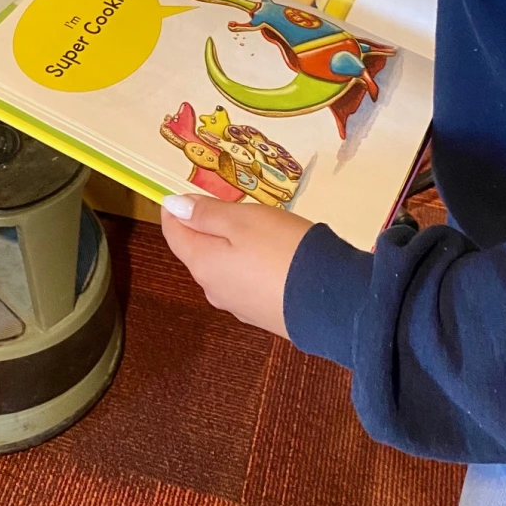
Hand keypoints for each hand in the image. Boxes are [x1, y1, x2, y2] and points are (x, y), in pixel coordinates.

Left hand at [160, 192, 312, 335]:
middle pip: (198, 251)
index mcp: (203, 264)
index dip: (175, 209)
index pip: (174, 234)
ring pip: (222, 267)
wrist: (332, 302)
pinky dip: (248, 264)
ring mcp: (239, 306)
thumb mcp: (243, 220)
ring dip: (229, 246)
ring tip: (254, 226)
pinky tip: (271, 255)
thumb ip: (206, 214)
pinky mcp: (263, 314)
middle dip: (205, 226)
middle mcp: (214, 289)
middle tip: (228, 203)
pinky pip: (245, 282)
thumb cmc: (282, 250)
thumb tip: (172, 206)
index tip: (183, 191)